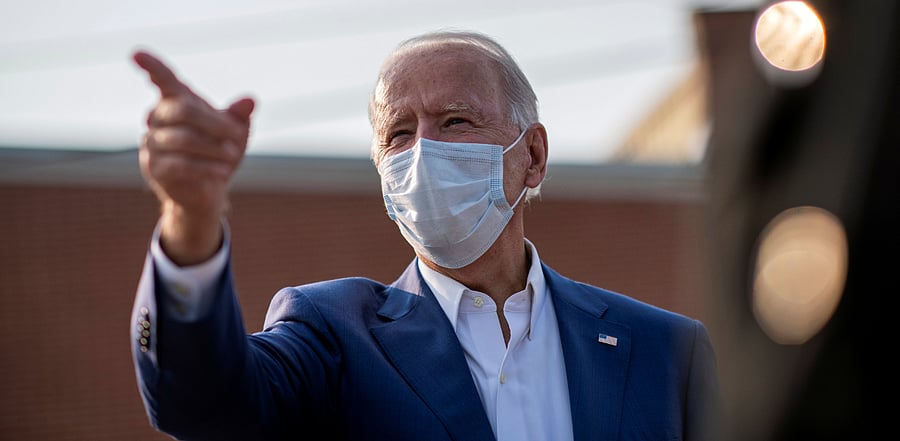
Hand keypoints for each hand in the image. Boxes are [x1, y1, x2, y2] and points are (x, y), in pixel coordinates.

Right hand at [133, 50, 254, 264]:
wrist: (207, 191)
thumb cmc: (218, 154)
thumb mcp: (235, 134)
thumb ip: (239, 117)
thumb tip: (250, 100)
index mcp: (175, 101)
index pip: (163, 79)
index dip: (151, 66)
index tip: (136, 53)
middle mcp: (157, 118)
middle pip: (182, 110)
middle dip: (215, 123)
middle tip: (237, 137)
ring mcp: (151, 143)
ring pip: (183, 139)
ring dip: (213, 148)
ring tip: (232, 156)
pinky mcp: (154, 168)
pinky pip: (180, 164)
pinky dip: (206, 167)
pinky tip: (222, 172)